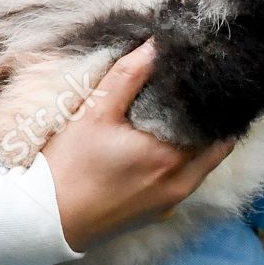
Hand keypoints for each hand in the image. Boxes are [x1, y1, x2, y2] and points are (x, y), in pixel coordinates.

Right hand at [42, 40, 235, 252]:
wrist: (47, 220)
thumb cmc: (69, 164)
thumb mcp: (95, 113)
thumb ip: (128, 75)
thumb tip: (156, 44)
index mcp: (171, 156)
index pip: (215, 124)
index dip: (213, 101)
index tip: (206, 80)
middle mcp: (181, 183)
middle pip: (216, 146)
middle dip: (210, 120)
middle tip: (198, 94)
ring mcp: (172, 202)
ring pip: (202, 166)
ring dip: (198, 143)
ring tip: (182, 117)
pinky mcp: (159, 214)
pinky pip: (185, 183)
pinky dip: (184, 163)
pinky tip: (161, 148)